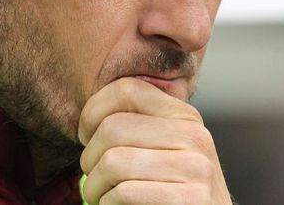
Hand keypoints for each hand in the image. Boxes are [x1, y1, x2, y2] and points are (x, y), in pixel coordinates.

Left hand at [78, 77, 232, 203]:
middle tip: (93, 178)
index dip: (93, 111)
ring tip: (101, 196)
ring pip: (114, 162)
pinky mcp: (192, 200)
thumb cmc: (167, 193)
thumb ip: (138, 127)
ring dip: (95, 186)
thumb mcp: (161, 151)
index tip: (86, 137)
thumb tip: (89, 113)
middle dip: (89, 157)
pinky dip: (109, 204)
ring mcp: (197, 169)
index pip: (126, 89)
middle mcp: (195, 136)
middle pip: (113, 127)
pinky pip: (125, 192)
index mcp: (185, 116)